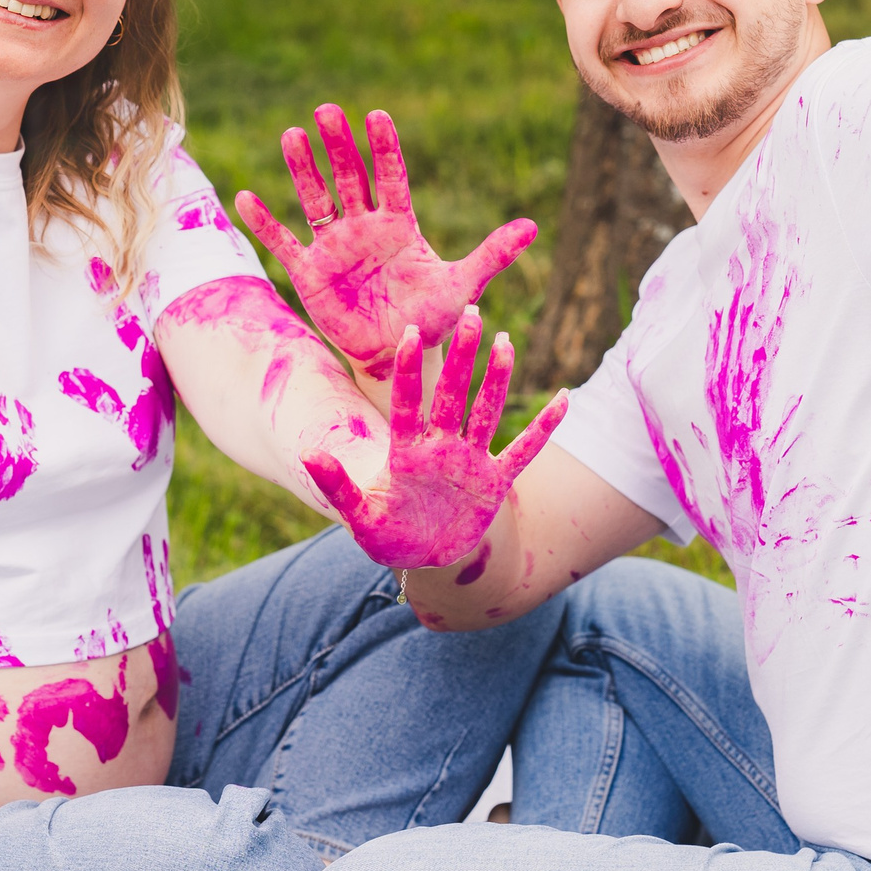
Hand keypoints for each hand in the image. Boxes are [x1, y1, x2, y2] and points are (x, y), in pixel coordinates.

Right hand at [236, 105, 537, 378]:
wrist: (396, 354)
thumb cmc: (430, 317)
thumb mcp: (463, 286)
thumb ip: (492, 254)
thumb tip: (534, 226)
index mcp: (400, 224)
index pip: (391, 177)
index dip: (384, 149)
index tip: (377, 116)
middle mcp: (363, 226)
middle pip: (349, 178)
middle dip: (339, 146)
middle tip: (327, 111)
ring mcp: (334, 246)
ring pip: (315, 199)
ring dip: (303, 169)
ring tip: (292, 134)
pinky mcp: (309, 273)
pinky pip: (283, 243)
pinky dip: (264, 223)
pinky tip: (245, 197)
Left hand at [302, 309, 566, 569]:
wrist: (421, 557)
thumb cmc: (386, 535)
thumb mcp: (358, 516)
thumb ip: (337, 486)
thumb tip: (307, 456)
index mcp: (406, 452)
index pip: (407, 403)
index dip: (407, 370)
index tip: (409, 333)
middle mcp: (440, 447)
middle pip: (452, 394)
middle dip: (460, 357)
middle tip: (469, 313)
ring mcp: (469, 461)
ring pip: (486, 412)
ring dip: (496, 379)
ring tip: (504, 341)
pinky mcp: (494, 481)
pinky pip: (523, 451)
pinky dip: (544, 429)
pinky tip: (563, 399)